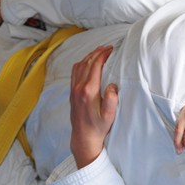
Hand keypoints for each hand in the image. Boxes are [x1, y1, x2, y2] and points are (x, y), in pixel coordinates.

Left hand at [70, 45, 117, 167]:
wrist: (83, 137)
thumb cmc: (98, 127)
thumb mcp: (109, 116)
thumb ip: (112, 100)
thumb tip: (112, 85)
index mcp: (89, 91)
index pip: (95, 66)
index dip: (103, 55)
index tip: (111, 49)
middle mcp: (79, 88)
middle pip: (87, 63)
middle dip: (97, 52)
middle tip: (107, 47)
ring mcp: (74, 89)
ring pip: (79, 66)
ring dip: (89, 56)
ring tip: (98, 51)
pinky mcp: (72, 92)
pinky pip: (75, 72)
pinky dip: (82, 63)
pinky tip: (88, 62)